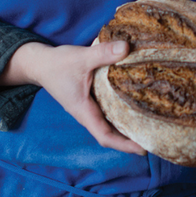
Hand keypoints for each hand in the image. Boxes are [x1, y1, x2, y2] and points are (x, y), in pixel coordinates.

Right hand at [0, 40, 145, 155]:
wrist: (40, 63)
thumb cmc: (58, 64)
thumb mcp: (81, 58)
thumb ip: (103, 53)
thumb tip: (127, 48)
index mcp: (84, 111)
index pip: (105, 136)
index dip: (124, 144)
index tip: (143, 148)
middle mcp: (88, 114)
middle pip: (111, 134)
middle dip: (131, 139)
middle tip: (155, 138)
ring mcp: (89, 108)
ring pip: (110, 123)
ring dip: (127, 127)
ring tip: (150, 126)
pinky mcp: (90, 99)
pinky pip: (108, 111)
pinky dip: (121, 112)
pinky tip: (135, 105)